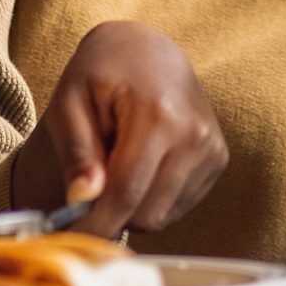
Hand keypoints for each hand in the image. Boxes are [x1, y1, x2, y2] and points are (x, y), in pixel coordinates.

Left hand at [12, 22, 225, 237]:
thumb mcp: (70, 100)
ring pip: (163, 215)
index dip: (94, 223)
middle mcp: (194, 133)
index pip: (125, 192)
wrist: (146, 47)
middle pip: (147, 212)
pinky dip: (152, 200)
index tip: (68, 238)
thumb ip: (76, 151)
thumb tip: (82, 199)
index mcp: (157, 114)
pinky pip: (179, 206)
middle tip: (86, 193)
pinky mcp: (217, 159)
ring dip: (132, 209)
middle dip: (111, 215)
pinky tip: (140, 167)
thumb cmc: (101, 72)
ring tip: (114, 169)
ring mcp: (211, 148)